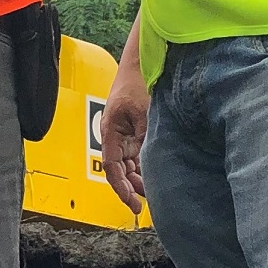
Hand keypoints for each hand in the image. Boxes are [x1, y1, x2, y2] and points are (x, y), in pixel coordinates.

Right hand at [101, 61, 150, 216]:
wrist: (139, 63)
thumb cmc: (135, 83)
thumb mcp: (143, 113)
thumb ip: (145, 138)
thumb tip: (150, 162)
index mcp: (110, 133)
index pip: (113, 169)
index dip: (122, 189)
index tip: (133, 204)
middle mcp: (116, 137)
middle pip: (121, 171)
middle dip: (132, 187)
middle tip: (146, 203)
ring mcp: (125, 135)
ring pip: (130, 165)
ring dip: (140, 177)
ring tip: (154, 191)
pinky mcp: (136, 131)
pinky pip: (138, 154)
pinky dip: (145, 165)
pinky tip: (157, 173)